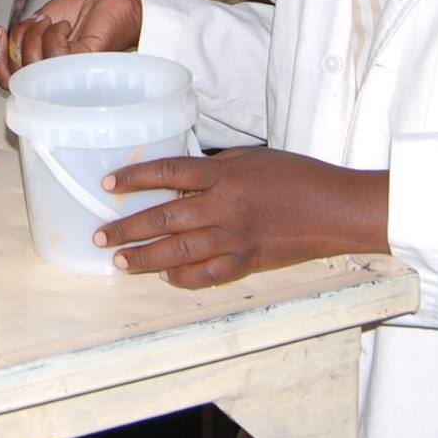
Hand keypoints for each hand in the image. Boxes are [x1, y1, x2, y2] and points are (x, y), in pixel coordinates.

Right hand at [0, 0, 142, 87]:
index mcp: (39, 65)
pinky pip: (56, 55)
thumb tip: (5, 38)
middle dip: (15, 44)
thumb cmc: (86, 12)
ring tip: (51, 21)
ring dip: (35, 35)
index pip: (8, 78)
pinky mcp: (83, 64)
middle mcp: (52, 74)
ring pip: (33, 65)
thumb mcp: (42, 19)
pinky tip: (65, 27)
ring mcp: (67, 72)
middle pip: (16, 76)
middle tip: (29, 25)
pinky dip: (55, 35)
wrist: (116, 4)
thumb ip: (23, 33)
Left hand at [93, 149, 389, 288]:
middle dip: (128, 228)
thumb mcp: (254, 159)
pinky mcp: (249, 263)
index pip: (169, 172)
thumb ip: (216, 168)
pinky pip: (208, 275)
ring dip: (145, 258)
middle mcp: (225, 207)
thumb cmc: (299, 176)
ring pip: (179, 252)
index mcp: (225, 175)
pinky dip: (184, 278)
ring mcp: (236, 239)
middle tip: (100, 235)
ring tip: (119, 262)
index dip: (135, 178)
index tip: (109, 184)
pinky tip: (166, 277)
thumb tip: (181, 176)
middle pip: (165, 218)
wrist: (338, 210)